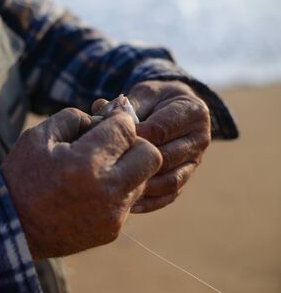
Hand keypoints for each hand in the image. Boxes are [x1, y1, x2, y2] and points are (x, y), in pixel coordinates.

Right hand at [1, 108, 161, 259]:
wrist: (13, 226)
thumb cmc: (23, 176)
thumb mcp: (39, 136)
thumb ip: (75, 118)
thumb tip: (104, 117)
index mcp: (85, 163)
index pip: (127, 129)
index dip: (118, 120)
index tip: (107, 123)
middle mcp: (106, 190)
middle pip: (151, 156)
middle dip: (135, 144)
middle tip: (113, 146)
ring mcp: (112, 214)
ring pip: (144, 180)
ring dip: (128, 168)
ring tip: (100, 169)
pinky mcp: (112, 230)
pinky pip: (129, 201)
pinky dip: (117, 191)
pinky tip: (93, 191)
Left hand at [92, 81, 210, 212]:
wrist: (171, 109)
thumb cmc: (153, 100)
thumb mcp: (142, 94)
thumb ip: (125, 104)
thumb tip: (99, 108)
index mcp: (193, 112)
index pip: (160, 130)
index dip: (133, 138)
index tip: (109, 142)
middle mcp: (200, 139)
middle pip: (166, 158)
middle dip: (136, 165)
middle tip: (107, 171)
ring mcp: (195, 162)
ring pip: (170, 181)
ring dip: (143, 188)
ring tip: (116, 191)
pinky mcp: (186, 178)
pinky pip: (169, 195)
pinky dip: (149, 202)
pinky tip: (128, 205)